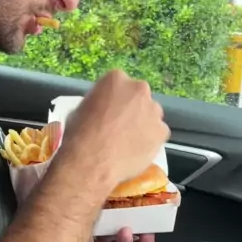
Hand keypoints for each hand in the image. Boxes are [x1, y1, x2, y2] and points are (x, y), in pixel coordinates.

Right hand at [62, 70, 169, 194]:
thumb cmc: (79, 135)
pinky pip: (157, 133)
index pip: (117, 84)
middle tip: (119, 125)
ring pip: (150, 115)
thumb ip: (97, 104)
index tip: (107, 112)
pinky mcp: (162, 131)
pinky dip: (149, 140)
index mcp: (115, 79)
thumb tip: (101, 111)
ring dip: (142, 123)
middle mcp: (139, 89)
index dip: (112, 99)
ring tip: (128, 141)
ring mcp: (153, 110)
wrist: (92, 162)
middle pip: (137, 97)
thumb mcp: (79, 110)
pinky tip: (136, 151)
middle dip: (130, 108)